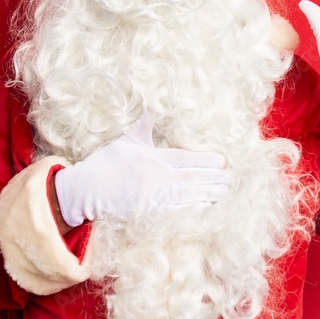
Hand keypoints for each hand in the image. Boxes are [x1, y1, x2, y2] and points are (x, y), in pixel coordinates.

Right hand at [53, 114, 233, 226]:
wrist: (85, 191)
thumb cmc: (105, 164)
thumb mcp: (126, 140)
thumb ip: (145, 125)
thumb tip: (155, 104)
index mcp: (153, 158)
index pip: (187, 159)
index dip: (207, 160)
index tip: (223, 160)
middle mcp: (158, 179)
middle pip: (193, 179)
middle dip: (215, 179)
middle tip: (233, 179)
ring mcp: (155, 199)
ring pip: (189, 196)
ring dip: (210, 195)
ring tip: (226, 193)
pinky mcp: (150, 214)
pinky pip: (178, 213)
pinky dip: (194, 211)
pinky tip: (207, 210)